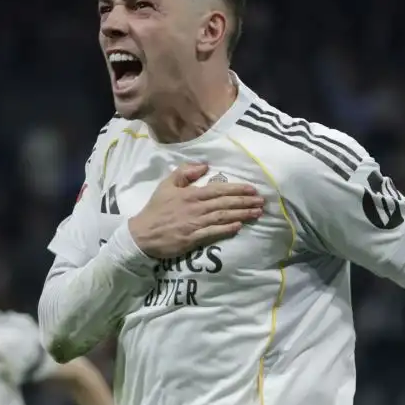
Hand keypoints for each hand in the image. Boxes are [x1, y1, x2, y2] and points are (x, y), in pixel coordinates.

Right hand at [128, 162, 263, 259]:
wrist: (142, 234)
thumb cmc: (155, 209)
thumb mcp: (166, 185)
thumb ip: (185, 172)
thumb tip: (204, 165)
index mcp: (191, 194)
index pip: (219, 190)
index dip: (237, 189)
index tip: (252, 189)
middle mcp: (196, 208)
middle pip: (225, 203)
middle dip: (245, 202)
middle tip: (262, 201)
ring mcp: (195, 224)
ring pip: (223, 217)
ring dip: (242, 214)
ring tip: (257, 213)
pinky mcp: (192, 238)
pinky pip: (213, 233)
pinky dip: (226, 230)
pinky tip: (239, 227)